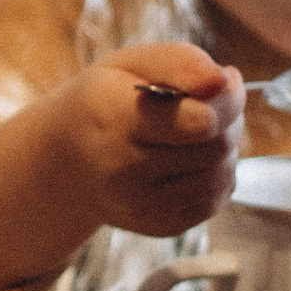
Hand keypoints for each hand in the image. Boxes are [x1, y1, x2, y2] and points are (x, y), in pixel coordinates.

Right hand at [0, 40, 243, 289]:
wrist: (62, 158)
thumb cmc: (105, 99)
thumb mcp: (132, 63)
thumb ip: (182, 64)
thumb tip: (228, 81)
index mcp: (109, 117)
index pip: (194, 119)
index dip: (220, 100)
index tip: (218, 85)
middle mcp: (119, 167)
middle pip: (214, 145)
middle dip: (226, 120)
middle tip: (209, 101)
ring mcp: (136, 204)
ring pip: (220, 175)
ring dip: (224, 150)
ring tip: (195, 130)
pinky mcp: (156, 227)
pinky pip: (212, 203)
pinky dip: (215, 179)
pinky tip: (188, 162)